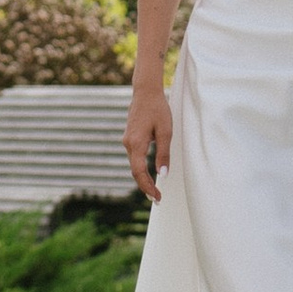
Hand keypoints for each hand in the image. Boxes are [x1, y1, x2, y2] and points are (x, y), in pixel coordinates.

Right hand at [126, 81, 172, 202]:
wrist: (146, 92)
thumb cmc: (158, 109)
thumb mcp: (165, 132)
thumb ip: (163, 154)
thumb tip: (163, 174)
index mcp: (136, 143)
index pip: (139, 172)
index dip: (147, 186)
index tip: (157, 197)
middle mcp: (128, 144)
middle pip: (135, 171)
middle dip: (145, 186)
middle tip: (158, 199)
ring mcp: (127, 141)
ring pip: (134, 165)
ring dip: (143, 179)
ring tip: (155, 190)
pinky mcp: (130, 138)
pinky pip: (135, 158)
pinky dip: (141, 169)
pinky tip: (149, 175)